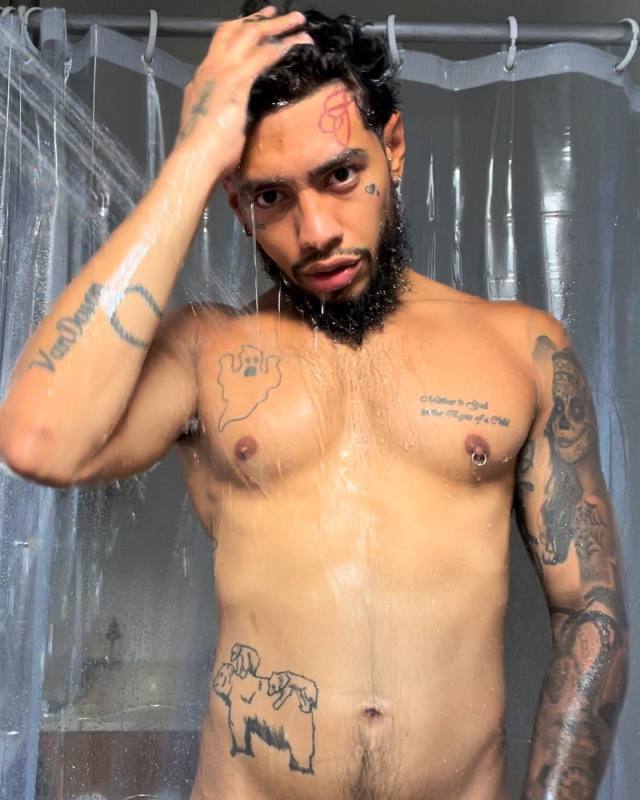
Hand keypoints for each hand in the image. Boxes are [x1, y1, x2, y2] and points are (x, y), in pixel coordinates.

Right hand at [175, 5, 312, 172]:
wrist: (195, 159)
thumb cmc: (205, 155)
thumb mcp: (216, 128)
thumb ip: (227, 117)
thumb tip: (240, 122)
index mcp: (201, 82)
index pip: (221, 50)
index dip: (239, 36)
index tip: (253, 32)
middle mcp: (209, 70)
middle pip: (233, 32)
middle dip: (256, 21)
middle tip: (274, 14)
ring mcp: (221, 72)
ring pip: (251, 35)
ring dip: (276, 26)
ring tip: (296, 21)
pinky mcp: (236, 80)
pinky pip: (264, 54)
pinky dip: (284, 45)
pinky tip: (298, 42)